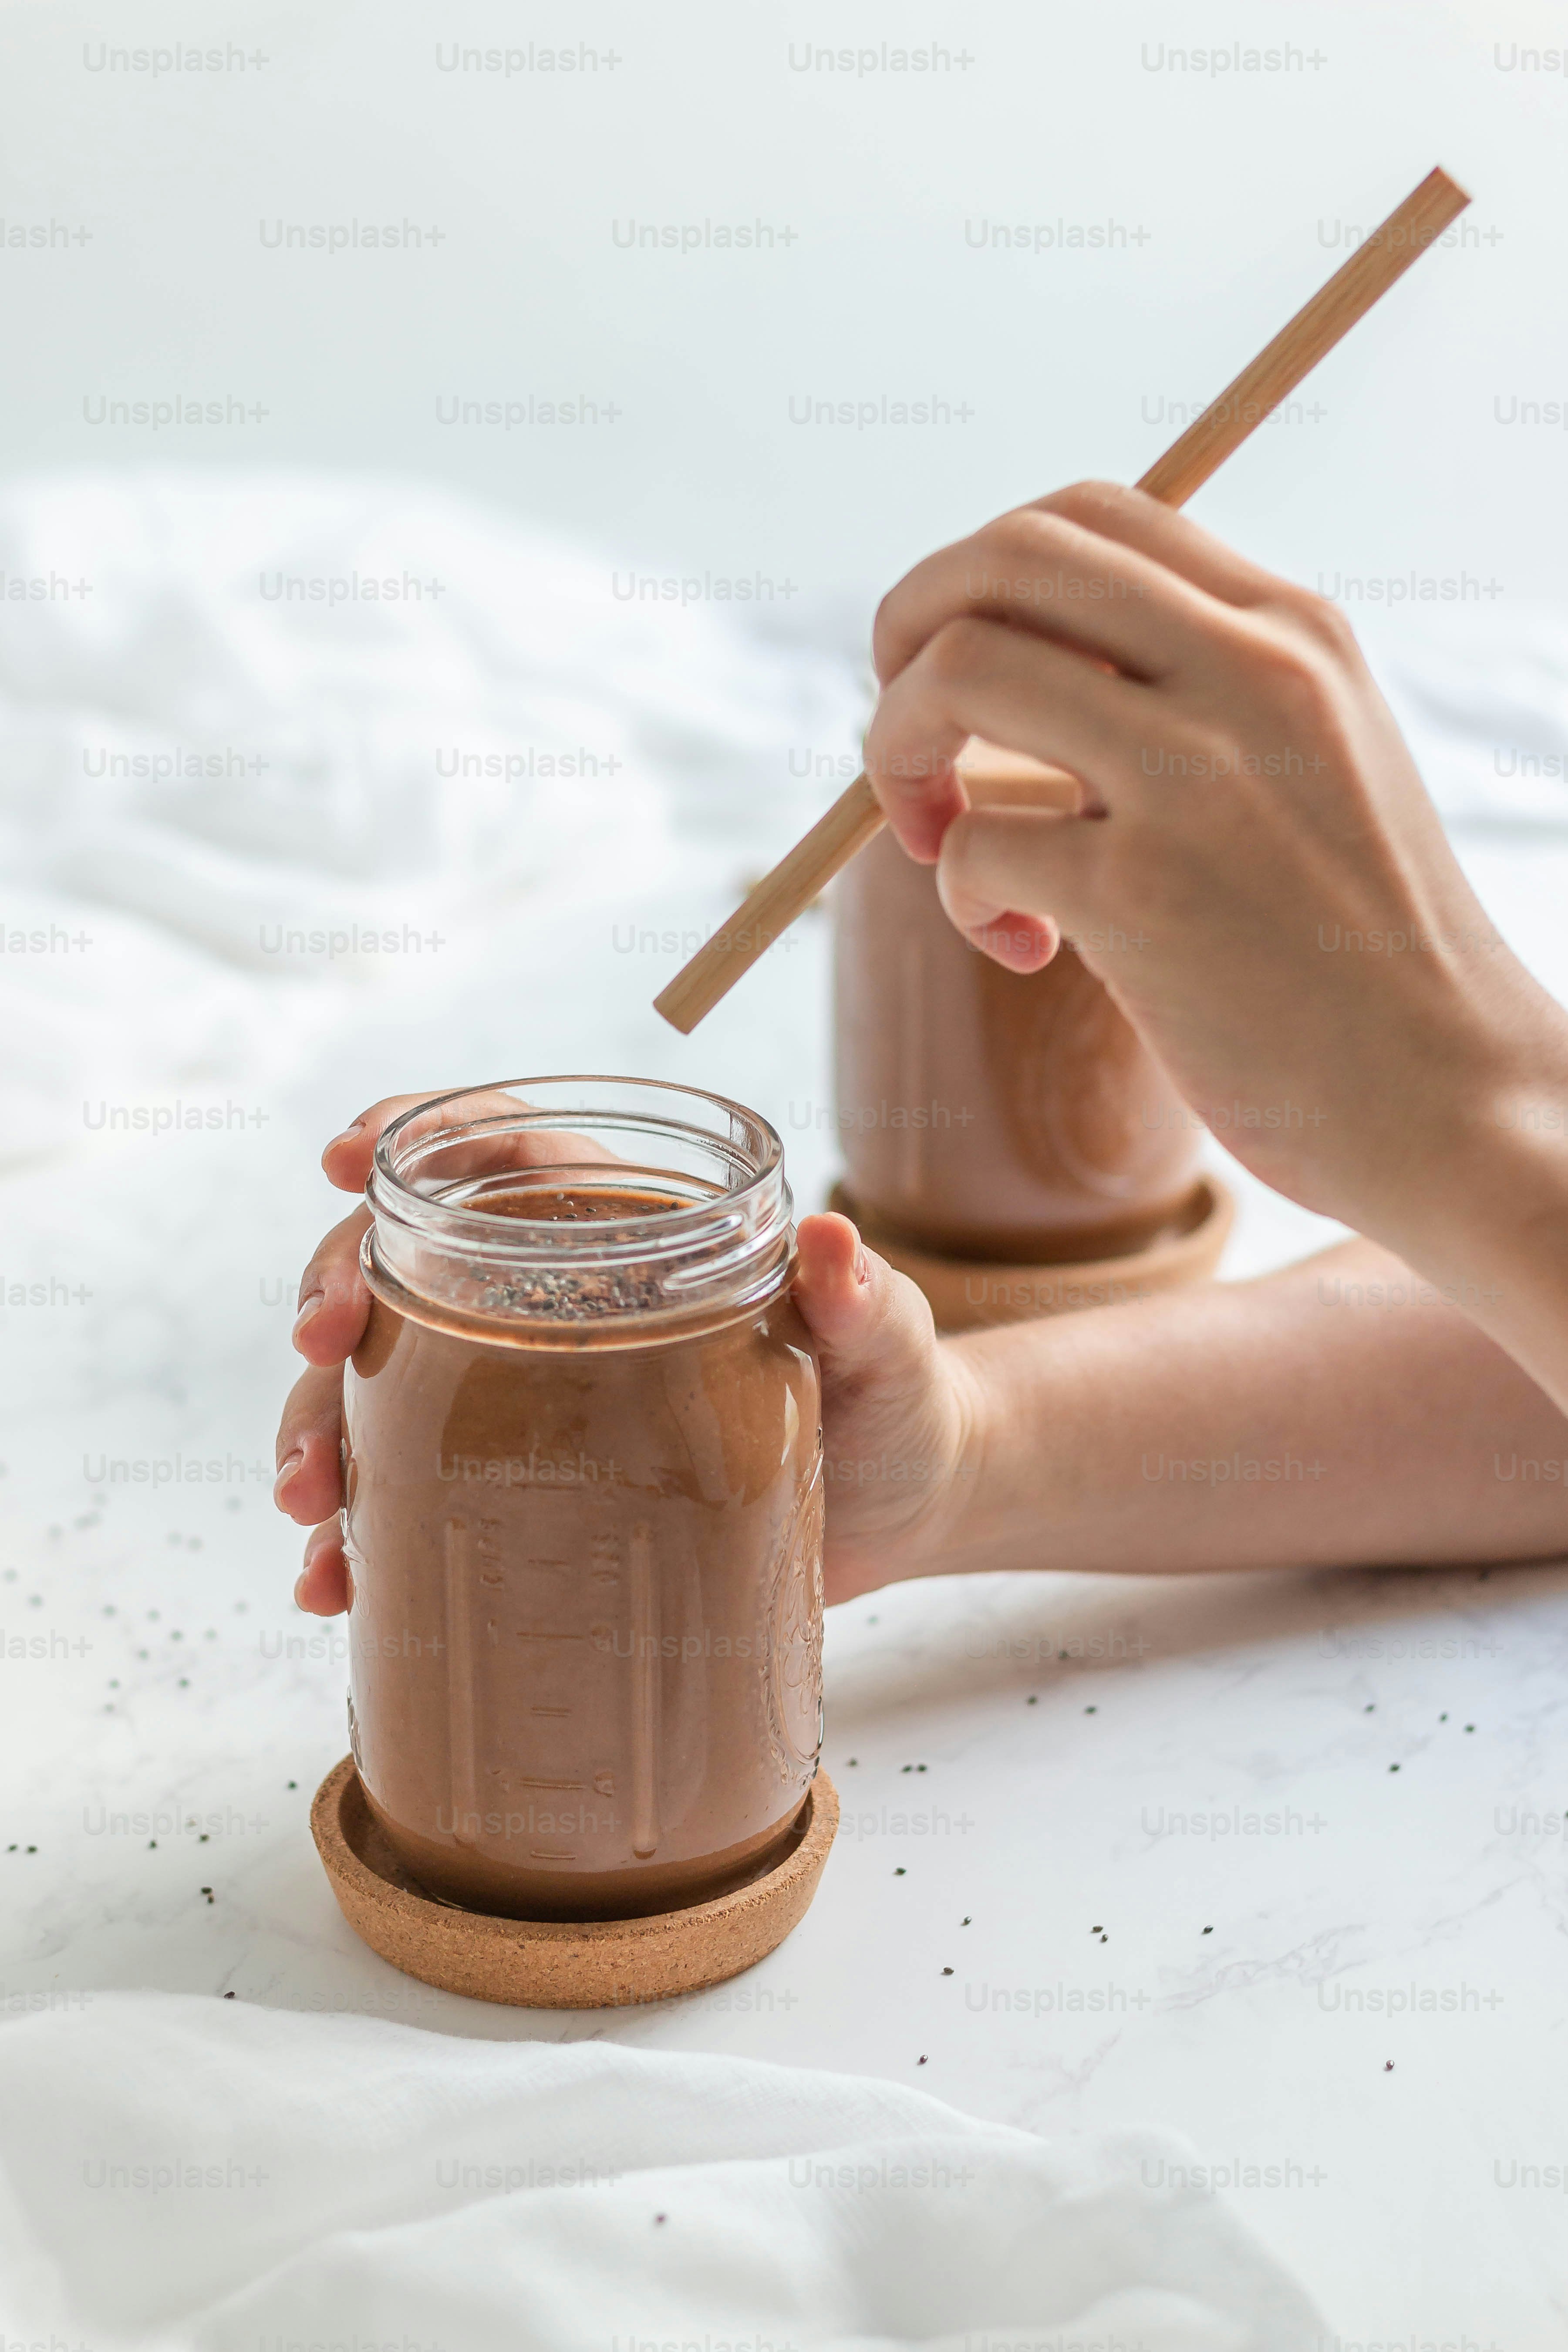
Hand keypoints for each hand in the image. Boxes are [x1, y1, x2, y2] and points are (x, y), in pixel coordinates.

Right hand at [274, 1097, 979, 1612]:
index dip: (416, 1134)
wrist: (912, 1510)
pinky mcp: (535, 1494)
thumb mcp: (891, 1345)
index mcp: (636, 1236)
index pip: (506, 1154)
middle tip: (315, 1348)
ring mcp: (536, 1406)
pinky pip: (418, 1502)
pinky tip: (330, 1583)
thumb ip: (863, 1300)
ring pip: (384, 1392)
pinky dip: (361, 1540)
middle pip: (410, 1270)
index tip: (345, 1155)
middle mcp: (565, 1310)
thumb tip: (832, 1237)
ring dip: (320, 1431)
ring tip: (308, 1503)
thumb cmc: (904, 1399)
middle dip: (333, 1295)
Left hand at [861, 481, 1567, 1258]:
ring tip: (944, 843)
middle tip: (910, 742)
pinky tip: (1027, 945)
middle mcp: (1248, 673)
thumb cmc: (1363, 954)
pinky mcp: (1141, 895)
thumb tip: (1014, 668)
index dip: (978, 581)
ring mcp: (1194, 779)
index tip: (968, 680)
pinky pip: (969, 843)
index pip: (1086, 516)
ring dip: (899, 754)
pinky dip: (959, 893)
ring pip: (954, 671)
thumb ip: (1194, 699)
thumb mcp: (1309, 768)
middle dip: (904, 638)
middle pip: (1000, 558)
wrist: (1453, 1097)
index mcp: (1291, 631)